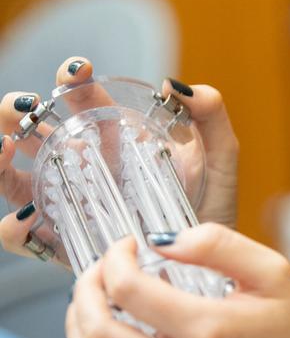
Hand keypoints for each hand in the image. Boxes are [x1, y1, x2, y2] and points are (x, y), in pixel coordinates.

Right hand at [0, 61, 239, 265]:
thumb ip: (211, 115)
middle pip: (31, 129)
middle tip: (30, 107)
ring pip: (12, 176)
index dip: (71, 77)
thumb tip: (173, 85)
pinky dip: (13, 227)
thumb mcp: (220, 160)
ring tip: (3, 148)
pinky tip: (29, 217)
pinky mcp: (62, 244)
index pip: (79, 97)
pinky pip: (20, 237)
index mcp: (112, 138)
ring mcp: (67, 204)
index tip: (78, 71)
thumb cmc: (211, 210)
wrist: (210, 266)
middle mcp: (81, 167)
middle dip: (17, 110)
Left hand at [65, 226, 289, 337]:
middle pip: (99, 333)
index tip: (126, 247)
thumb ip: (221, 245)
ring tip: (90, 306)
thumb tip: (164, 239)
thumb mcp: (277, 275)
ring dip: (78, 331)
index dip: (114, 259)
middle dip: (85, 291)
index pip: (129, 289)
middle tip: (98, 273)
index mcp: (211, 329)